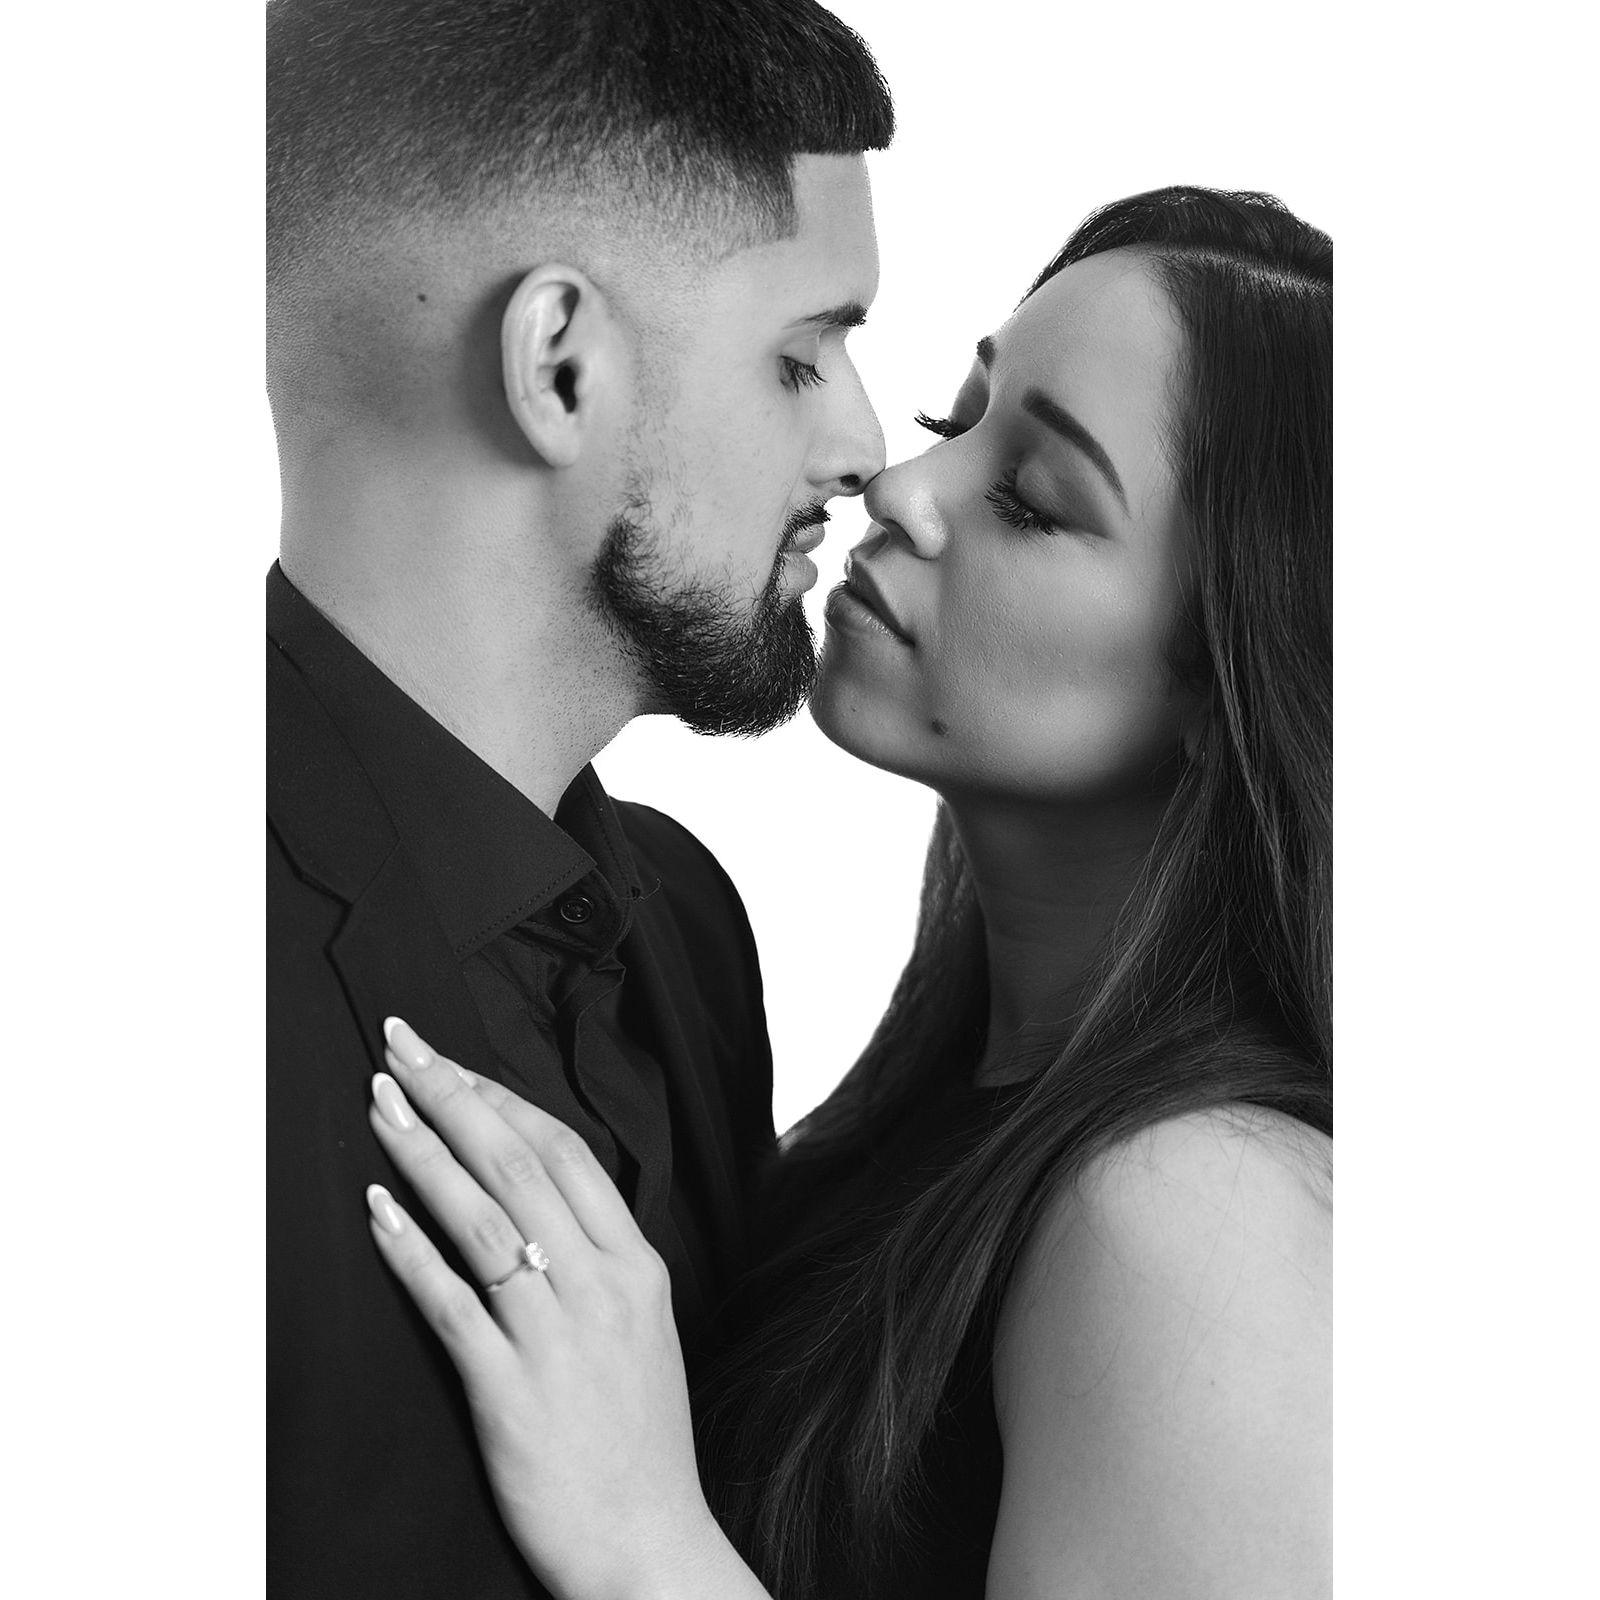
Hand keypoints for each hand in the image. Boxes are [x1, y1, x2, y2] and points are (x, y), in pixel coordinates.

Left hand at [363, 1017, 723, 1599]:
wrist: (649, 1545)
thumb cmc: (640, 1440)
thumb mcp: (644, 1328)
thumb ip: (599, 1261)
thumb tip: (538, 1198)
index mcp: (636, 1265)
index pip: (566, 1150)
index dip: (502, 1095)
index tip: (453, 1059)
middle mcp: (600, 1285)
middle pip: (518, 1163)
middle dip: (452, 1094)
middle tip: (401, 1045)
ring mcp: (556, 1335)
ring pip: (481, 1217)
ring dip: (423, 1152)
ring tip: (377, 1103)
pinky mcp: (510, 1390)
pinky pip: (451, 1302)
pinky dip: (409, 1249)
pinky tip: (376, 1208)